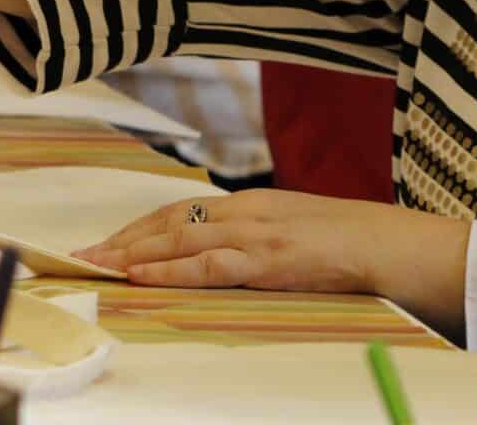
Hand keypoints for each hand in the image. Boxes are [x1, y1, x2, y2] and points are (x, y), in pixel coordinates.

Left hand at [73, 190, 469, 334]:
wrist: (395, 246)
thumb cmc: (353, 243)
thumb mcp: (298, 231)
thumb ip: (261, 237)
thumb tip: (228, 254)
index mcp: (254, 203)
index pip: (182, 211)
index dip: (141, 227)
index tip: (109, 241)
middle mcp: (247, 211)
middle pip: (169, 221)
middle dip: (122, 238)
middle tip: (81, 254)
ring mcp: (256, 234)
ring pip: (178, 240)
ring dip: (131, 254)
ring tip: (94, 265)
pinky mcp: (268, 260)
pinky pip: (208, 265)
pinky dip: (169, 269)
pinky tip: (140, 274)